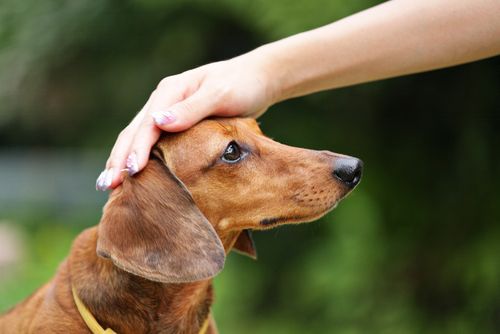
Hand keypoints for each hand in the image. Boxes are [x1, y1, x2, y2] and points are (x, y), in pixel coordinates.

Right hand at [96, 52, 275, 190]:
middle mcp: (163, 99)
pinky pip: (151, 140)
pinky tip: (132, 173)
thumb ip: (192, 109)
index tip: (130, 172)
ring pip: (137, 136)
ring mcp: (167, 109)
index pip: (147, 125)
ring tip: (110, 185)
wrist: (257, 79)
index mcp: (171, 91)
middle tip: (108, 186)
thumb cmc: (242, 85)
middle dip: (119, 158)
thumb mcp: (220, 94)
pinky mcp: (175, 121)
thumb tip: (159, 122)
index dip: (137, 149)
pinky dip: (139, 155)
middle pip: (134, 131)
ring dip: (123, 159)